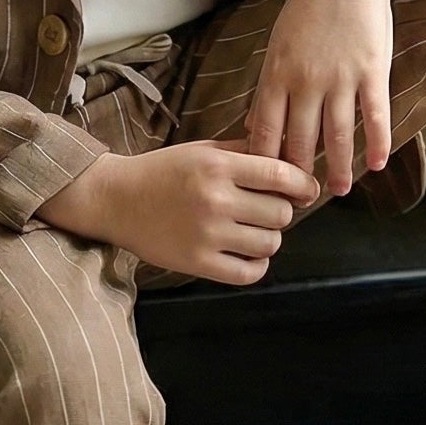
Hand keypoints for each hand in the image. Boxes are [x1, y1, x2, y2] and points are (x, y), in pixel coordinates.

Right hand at [36, 138, 321, 285]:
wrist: (116, 198)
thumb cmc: (164, 171)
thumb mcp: (204, 150)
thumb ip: (245, 152)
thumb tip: (291, 158)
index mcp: (219, 167)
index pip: (281, 175)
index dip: (304, 185)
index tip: (309, 191)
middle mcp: (215, 200)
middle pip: (281, 213)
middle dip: (282, 211)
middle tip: (267, 210)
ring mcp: (207, 235)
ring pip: (270, 244)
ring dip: (270, 238)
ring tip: (254, 231)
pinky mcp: (197, 263)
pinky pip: (248, 273)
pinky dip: (257, 266)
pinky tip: (248, 255)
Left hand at [245, 0, 425, 195]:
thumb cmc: (308, 10)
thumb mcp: (277, 46)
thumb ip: (267, 89)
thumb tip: (251, 127)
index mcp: (277, 74)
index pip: (265, 131)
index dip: (264, 164)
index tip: (266, 187)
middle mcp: (306, 80)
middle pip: (300, 140)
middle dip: (299, 175)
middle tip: (301, 200)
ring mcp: (340, 77)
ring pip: (337, 135)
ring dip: (338, 168)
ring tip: (339, 191)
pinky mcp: (372, 71)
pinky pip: (375, 116)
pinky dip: (377, 144)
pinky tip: (377, 165)